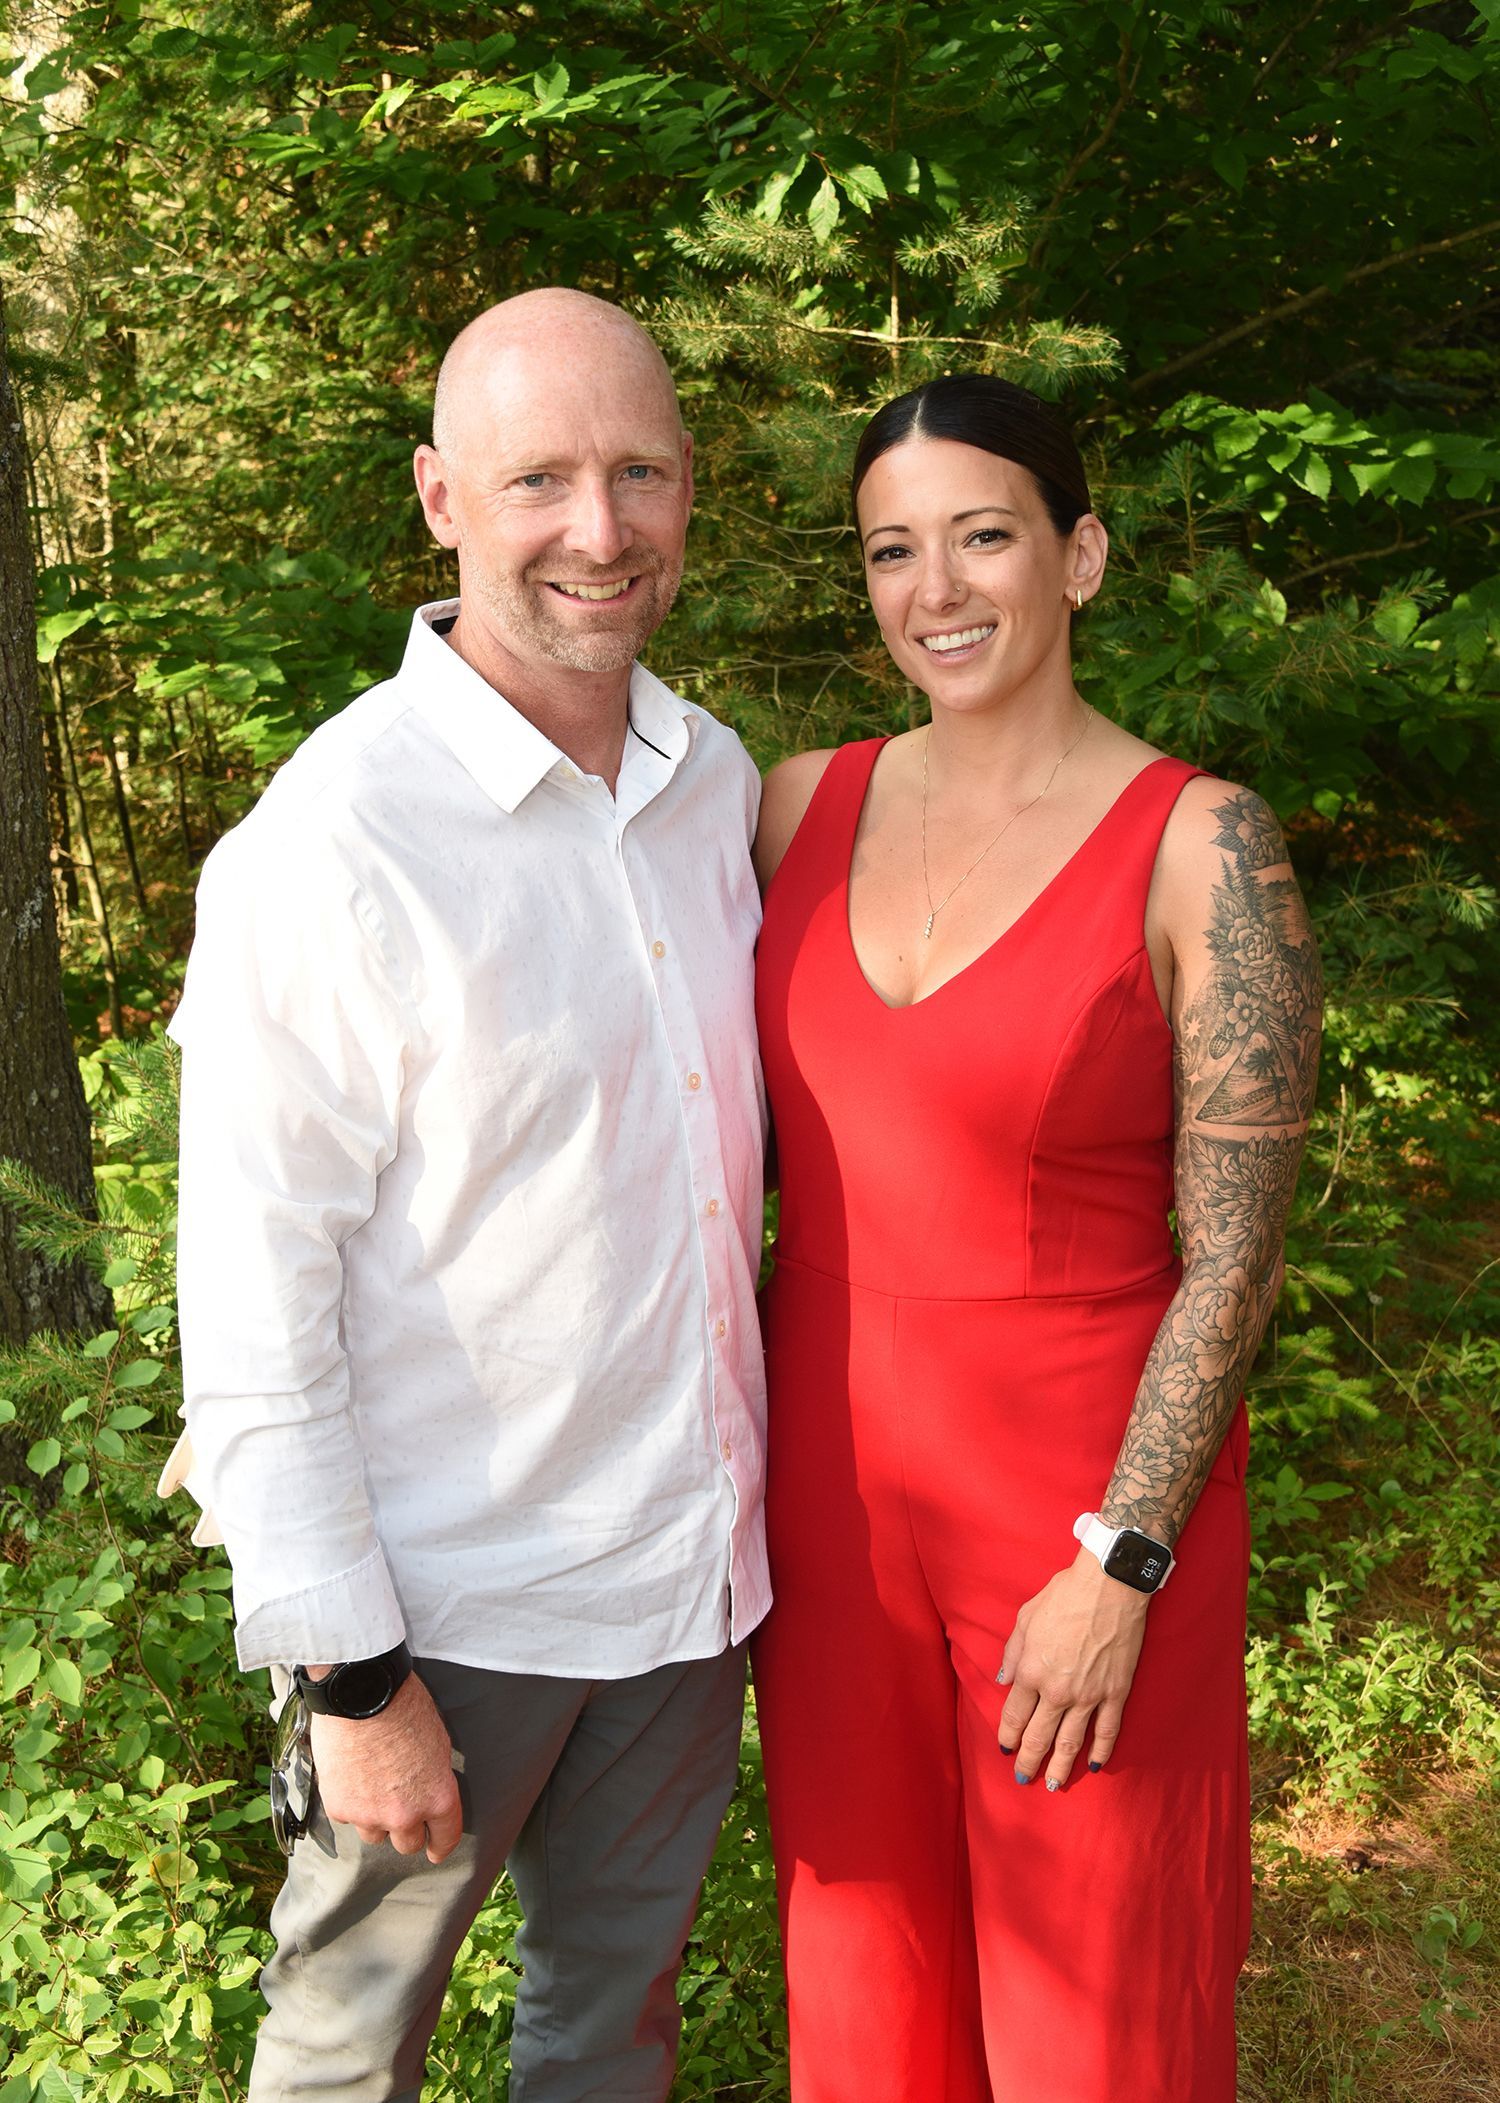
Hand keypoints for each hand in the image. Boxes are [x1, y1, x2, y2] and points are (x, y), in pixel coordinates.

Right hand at [308, 1671, 462, 1862]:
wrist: (362, 1693)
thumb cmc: (403, 1706)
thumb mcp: (437, 1742)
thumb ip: (433, 1777)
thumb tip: (426, 1791)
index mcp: (437, 1797)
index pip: (445, 1837)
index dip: (440, 1846)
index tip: (435, 1851)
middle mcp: (405, 1814)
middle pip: (407, 1844)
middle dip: (406, 1830)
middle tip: (399, 1810)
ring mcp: (369, 1815)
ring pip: (374, 1834)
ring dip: (375, 1817)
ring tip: (371, 1786)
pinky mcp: (340, 1808)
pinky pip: (347, 1815)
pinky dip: (349, 1801)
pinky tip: (350, 1774)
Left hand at [996, 1550, 1150, 1790]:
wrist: (1109, 1586)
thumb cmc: (1063, 1596)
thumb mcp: (1025, 1618)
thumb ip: (1012, 1654)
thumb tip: (1004, 1680)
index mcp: (1031, 1672)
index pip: (1014, 1715)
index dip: (1008, 1735)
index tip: (1005, 1749)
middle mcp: (1058, 1691)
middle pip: (1040, 1736)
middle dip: (1029, 1760)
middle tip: (1023, 1778)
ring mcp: (1089, 1696)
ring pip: (1072, 1742)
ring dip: (1060, 1766)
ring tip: (1054, 1785)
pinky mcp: (1115, 1693)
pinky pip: (1107, 1730)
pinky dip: (1101, 1751)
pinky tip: (1094, 1765)